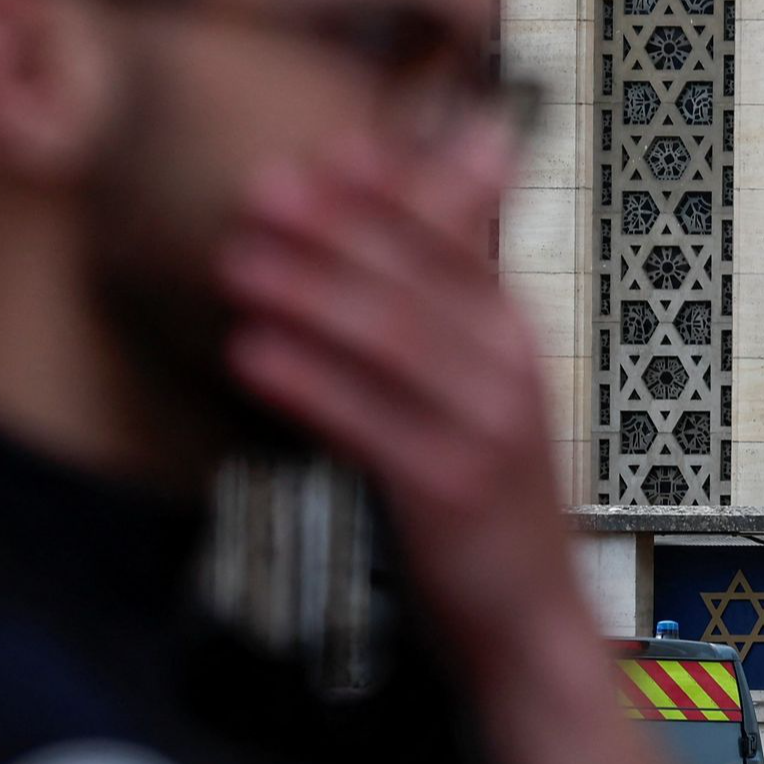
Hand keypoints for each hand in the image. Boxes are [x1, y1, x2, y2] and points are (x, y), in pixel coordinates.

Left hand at [220, 132, 584, 670]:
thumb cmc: (486, 487)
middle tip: (259, 193)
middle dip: (333, 229)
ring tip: (237, 266)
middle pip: (413, 279)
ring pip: (390, 341)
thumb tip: (419, 226)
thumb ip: (444, 302)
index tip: (326, 151)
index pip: (454, 239)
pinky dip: (307, 384)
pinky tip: (251, 358)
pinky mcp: (447, 488)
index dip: (388, 192)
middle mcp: (508, 368)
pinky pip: (367, 423)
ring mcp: (483, 429)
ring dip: (308, 295)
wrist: (527, 612)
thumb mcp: (480, 383)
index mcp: (514, 330)